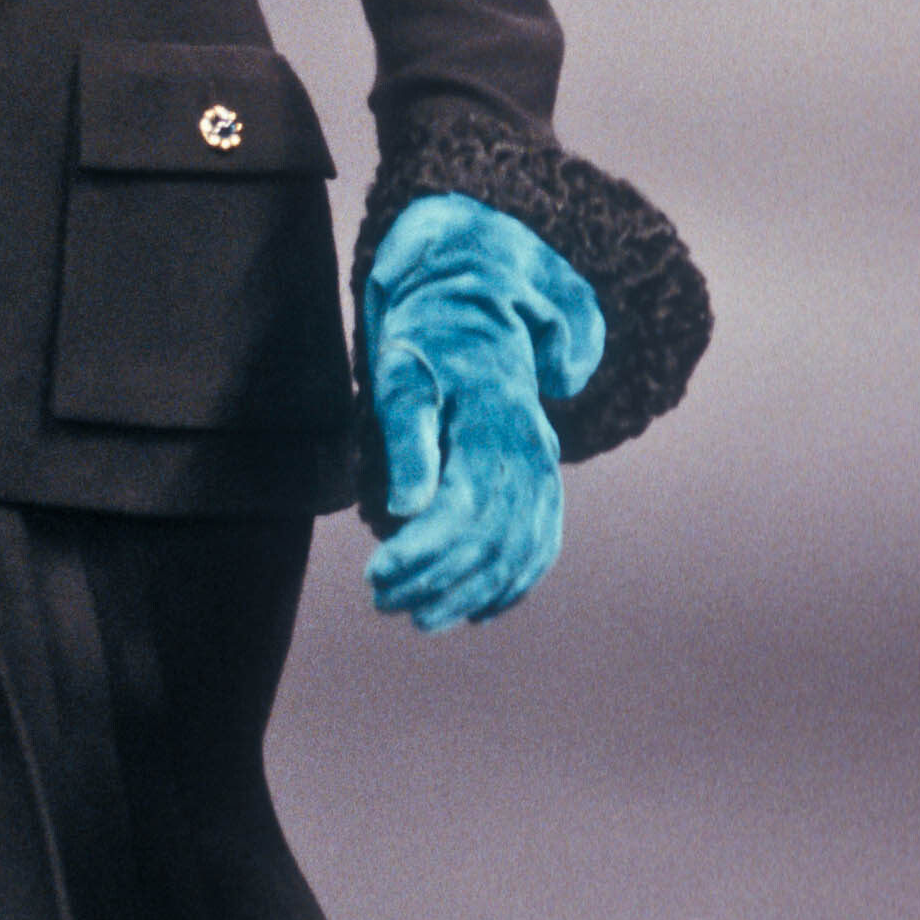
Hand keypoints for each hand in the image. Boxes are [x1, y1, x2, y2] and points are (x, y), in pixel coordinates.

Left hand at [361, 192, 602, 633]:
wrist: (474, 301)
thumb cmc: (425, 342)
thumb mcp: (401, 376)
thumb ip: (408, 440)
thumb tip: (409, 506)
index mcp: (492, 421)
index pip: (465, 509)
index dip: (424, 553)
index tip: (377, 575)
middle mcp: (528, 446)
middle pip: (493, 538)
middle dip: (439, 581)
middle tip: (383, 601)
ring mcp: (542, 461)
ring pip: (521, 546)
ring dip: (473, 592)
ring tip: (420, 617)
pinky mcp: (542, 473)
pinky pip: (543, 539)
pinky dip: (516, 582)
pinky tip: (480, 611)